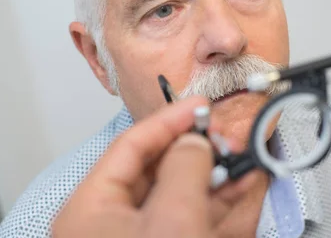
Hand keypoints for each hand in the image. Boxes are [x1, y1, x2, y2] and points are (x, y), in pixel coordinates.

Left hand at [51, 96, 256, 236]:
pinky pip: (185, 216)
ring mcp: (135, 236)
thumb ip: (185, 169)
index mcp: (90, 208)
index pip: (130, 144)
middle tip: (223, 136)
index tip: (200, 106)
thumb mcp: (173, 219)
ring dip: (210, 174)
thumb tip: (195, 141)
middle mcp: (107, 221)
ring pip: (174, 193)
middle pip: (153, 167)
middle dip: (194, 149)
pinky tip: (239, 185)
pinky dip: (212, 201)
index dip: (168, 120)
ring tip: (240, 158)